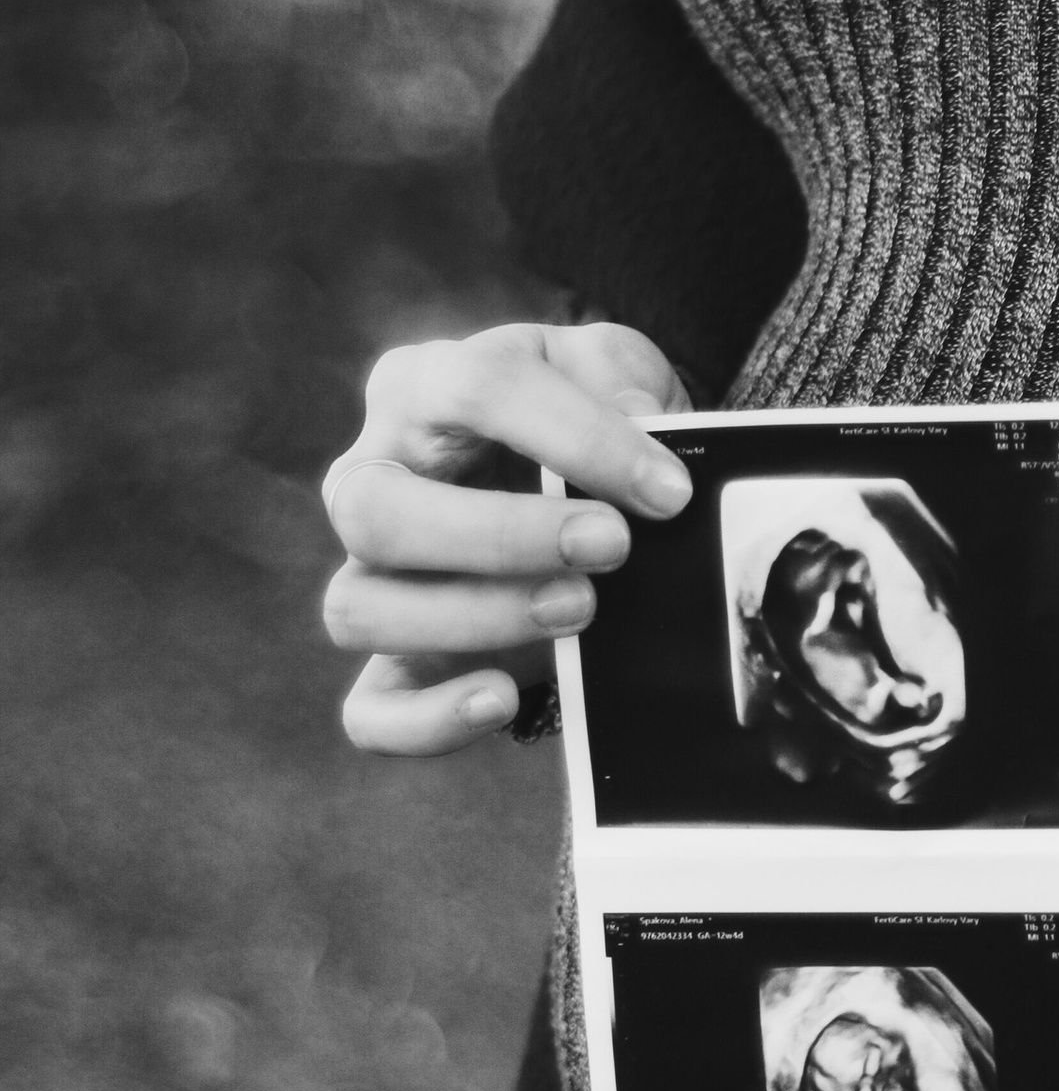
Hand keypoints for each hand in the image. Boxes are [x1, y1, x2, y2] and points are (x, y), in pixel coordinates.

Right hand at [322, 320, 692, 754]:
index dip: (577, 437)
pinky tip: (502, 700)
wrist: (595, 491)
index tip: (668, 489)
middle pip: (373, 510)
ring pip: (359, 609)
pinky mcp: (399, 665)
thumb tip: (637, 423)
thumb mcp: (612, 370)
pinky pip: (370, 711)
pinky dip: (426, 720)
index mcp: (422, 388)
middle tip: (612, 546)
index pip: (474, 390)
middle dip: (500, 536)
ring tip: (581, 609)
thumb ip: (618, 378)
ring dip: (474, 618)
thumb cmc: (590, 419)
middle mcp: (372, 479)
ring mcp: (375, 577)